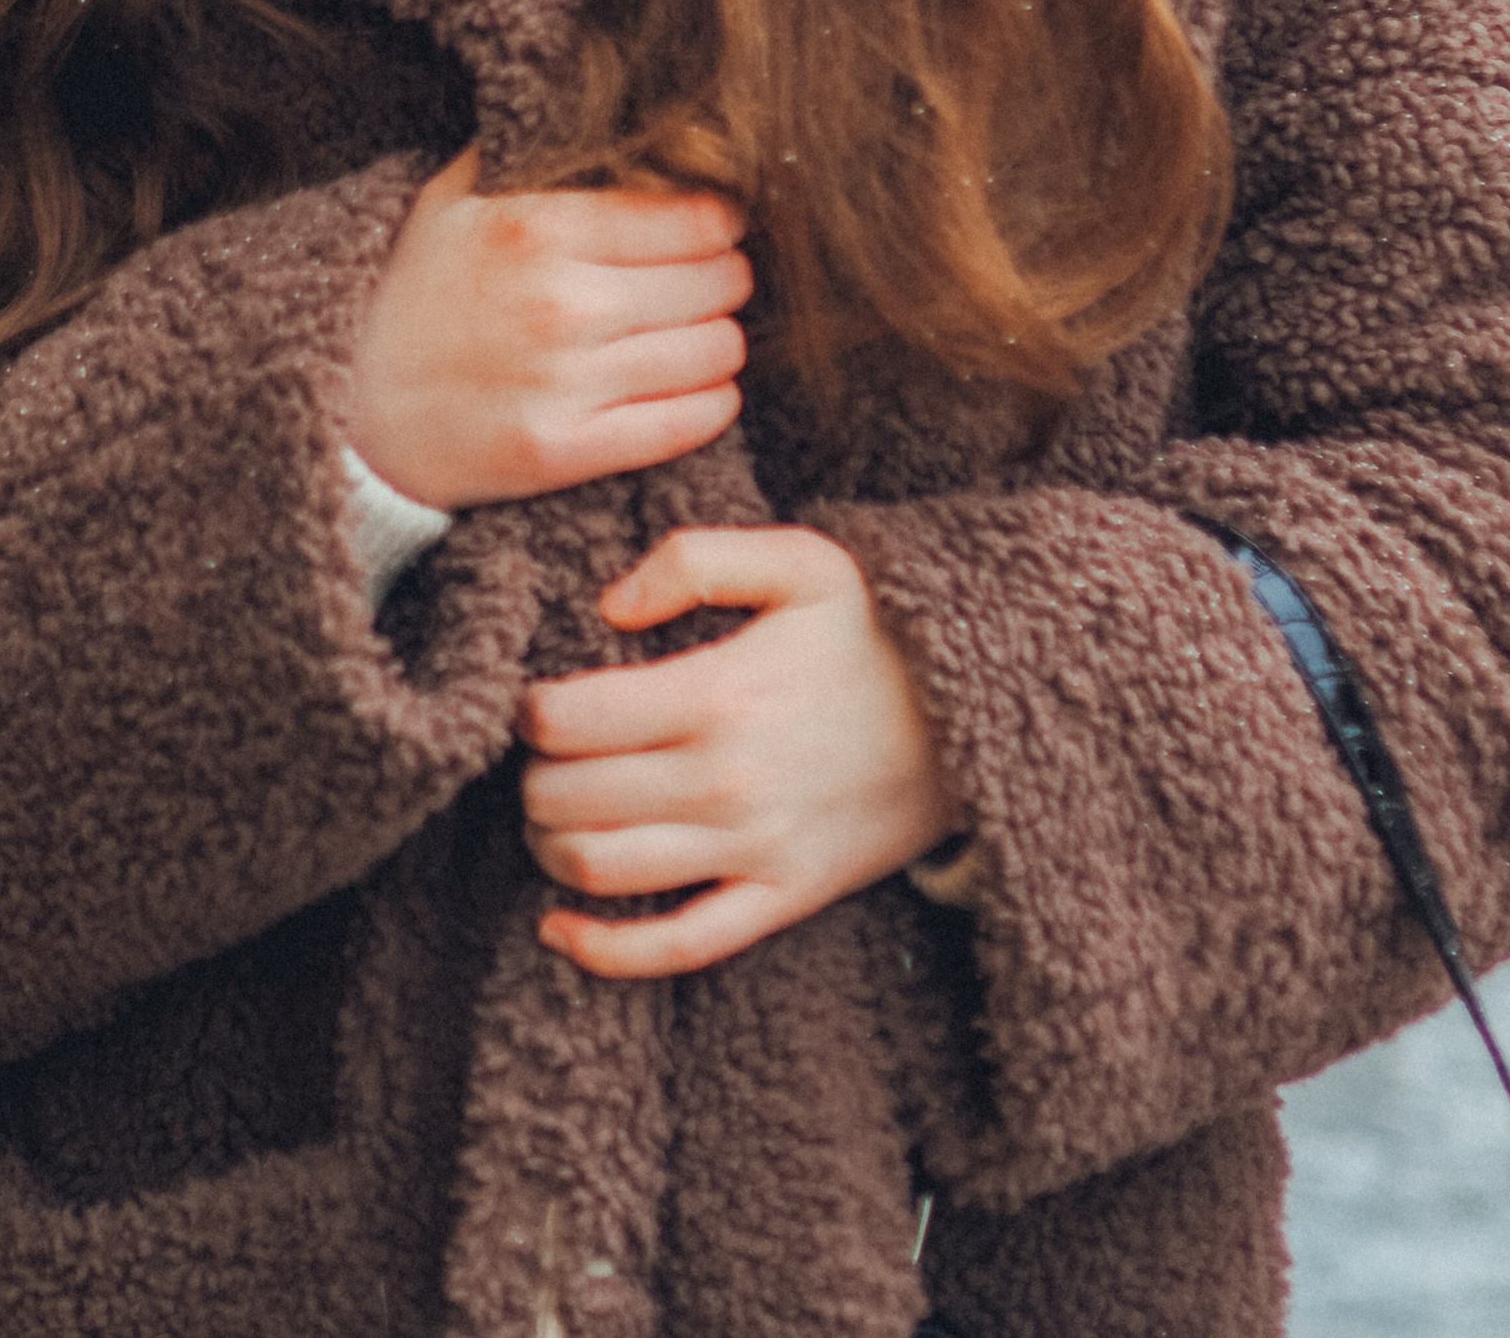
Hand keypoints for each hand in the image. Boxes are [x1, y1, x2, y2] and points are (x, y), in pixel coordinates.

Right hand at [347, 147, 750, 511]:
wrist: (356, 408)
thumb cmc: (415, 293)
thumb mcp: (452, 198)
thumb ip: (527, 150)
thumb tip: (599, 99)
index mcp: (537, 227)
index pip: (693, 218)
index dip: (721, 220)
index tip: (717, 225)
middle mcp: (561, 303)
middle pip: (716, 283)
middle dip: (726, 277)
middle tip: (714, 278)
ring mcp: (565, 383)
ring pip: (714, 353)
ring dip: (722, 340)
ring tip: (701, 331)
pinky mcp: (565, 452)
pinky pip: (687, 423)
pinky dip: (712, 403)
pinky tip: (701, 386)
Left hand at [519, 524, 960, 977]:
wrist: (979, 720)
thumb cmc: (876, 630)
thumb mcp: (798, 561)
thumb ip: (695, 559)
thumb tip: (610, 604)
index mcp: (719, 695)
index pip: (568, 721)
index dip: (530, 711)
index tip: (537, 701)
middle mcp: (728, 783)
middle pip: (568, 799)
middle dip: (534, 777)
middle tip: (545, 757)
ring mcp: (755, 851)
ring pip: (602, 871)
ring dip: (551, 847)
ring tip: (555, 814)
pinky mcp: (782, 899)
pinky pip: (677, 947)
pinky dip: (603, 950)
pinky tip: (558, 928)